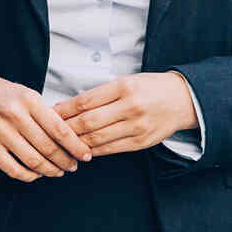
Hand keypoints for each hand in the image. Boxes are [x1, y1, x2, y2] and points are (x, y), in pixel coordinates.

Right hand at [0, 71, 91, 181]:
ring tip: (57, 171)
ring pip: (33, 161)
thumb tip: (71, 138)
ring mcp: (0, 132)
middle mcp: (15, 115)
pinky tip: (36, 174)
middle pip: (48, 148)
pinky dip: (29, 176)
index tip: (85, 155)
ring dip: (50, 170)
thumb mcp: (27, 95)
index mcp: (29, 100)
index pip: (59, 129)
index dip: (76, 146)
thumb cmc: (2, 95)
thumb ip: (46, 114)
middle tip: (72, 166)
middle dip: (66, 161)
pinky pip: (13, 169)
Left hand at [53, 73, 196, 155]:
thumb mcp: (126, 81)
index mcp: (124, 86)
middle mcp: (130, 106)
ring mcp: (137, 126)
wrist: (182, 100)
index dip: (64, 110)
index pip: (85, 101)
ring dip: (76, 143)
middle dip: (65, 129)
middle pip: (88, 122)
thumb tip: (67, 107)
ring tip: (61, 144)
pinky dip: (93, 150)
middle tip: (49, 132)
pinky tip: (82, 150)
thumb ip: (99, 94)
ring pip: (97, 138)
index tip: (49, 114)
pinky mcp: (141, 142)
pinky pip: (110, 149)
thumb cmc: (149, 88)